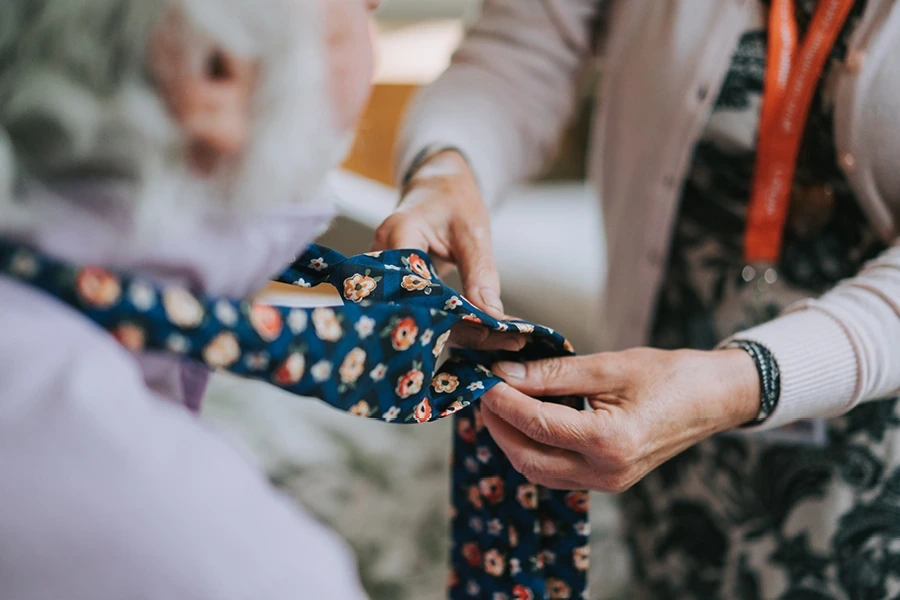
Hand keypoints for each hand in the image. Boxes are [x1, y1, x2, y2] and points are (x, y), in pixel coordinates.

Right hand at [374, 150, 521, 351]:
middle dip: (461, 332)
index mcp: (399, 235)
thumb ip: (480, 273)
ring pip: (418, 316)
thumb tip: (493, 317)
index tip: (491, 330)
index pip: (418, 287)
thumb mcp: (473, 231)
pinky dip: (451, 324)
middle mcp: (382, 258)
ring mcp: (384, 275)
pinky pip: (420, 311)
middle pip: (415, 310)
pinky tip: (483, 334)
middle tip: (505, 343)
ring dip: (459, 333)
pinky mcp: (395, 287)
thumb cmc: (453, 199)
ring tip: (502, 341)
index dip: (452, 315)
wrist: (436, 186)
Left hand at [479, 348, 760, 492]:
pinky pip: (556, 472)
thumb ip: (555, 373)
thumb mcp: (610, 365)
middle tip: (482, 392)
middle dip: (498, 425)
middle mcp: (607, 472)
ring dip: (511, 439)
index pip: (538, 425)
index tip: (482, 378)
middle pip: (529, 458)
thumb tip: (507, 374)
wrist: (715, 399)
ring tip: (497, 404)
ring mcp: (608, 482)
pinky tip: (524, 420)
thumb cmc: (671, 375)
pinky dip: (533, 448)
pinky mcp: (608, 480)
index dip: (503, 401)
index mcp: (611, 442)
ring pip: (538, 471)